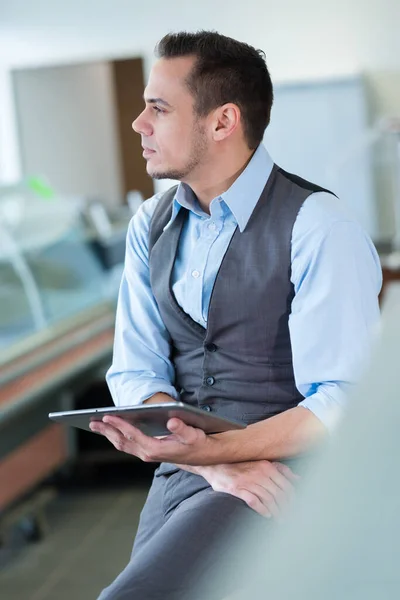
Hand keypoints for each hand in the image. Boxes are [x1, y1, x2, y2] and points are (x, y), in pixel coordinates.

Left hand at [89, 415, 216, 464]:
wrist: (204, 455)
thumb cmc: (198, 442)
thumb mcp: (193, 434)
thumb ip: (182, 429)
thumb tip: (172, 421)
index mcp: (156, 449)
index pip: (132, 435)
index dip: (119, 424)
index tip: (107, 415)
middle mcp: (148, 453)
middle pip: (122, 441)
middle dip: (107, 430)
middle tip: (92, 421)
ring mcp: (146, 453)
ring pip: (122, 444)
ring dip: (109, 434)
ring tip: (95, 424)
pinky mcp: (148, 451)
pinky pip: (127, 444)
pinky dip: (116, 436)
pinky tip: (111, 429)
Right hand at [197, 460, 299, 517]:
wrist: (216, 466)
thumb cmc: (241, 467)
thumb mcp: (262, 464)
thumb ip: (280, 469)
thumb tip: (298, 478)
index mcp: (267, 466)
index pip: (286, 485)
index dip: (292, 499)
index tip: (293, 508)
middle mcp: (259, 473)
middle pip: (278, 494)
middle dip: (285, 508)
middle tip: (287, 518)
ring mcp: (248, 481)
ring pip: (268, 499)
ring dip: (276, 511)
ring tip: (279, 519)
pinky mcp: (237, 489)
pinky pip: (254, 501)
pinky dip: (262, 509)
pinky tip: (267, 514)